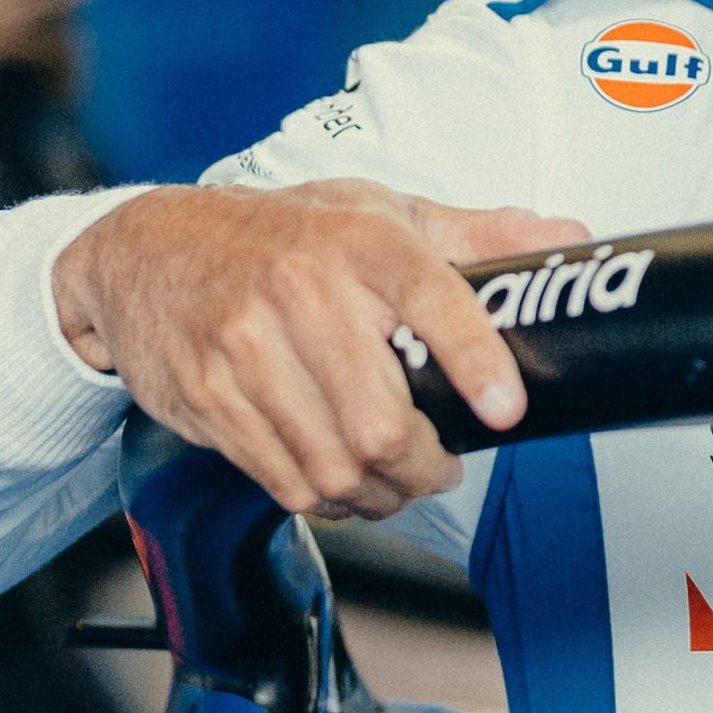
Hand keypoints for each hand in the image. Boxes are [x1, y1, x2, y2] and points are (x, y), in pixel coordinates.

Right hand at [53, 184, 591, 522]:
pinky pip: (286, 481)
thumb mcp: (377, 212)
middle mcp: (300, 291)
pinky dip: (326, 500)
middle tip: (440, 466)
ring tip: (392, 480)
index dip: (475, 359)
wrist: (146, 251)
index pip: (432, 296)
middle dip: (426, 468)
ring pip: (335, 466)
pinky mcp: (208, 395)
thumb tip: (566, 240)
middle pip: (382, 423)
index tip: (504, 408)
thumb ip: (475, 235)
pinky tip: (338, 481)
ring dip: (379, 495)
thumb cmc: (278, 234)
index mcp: (358, 240)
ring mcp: (245, 347)